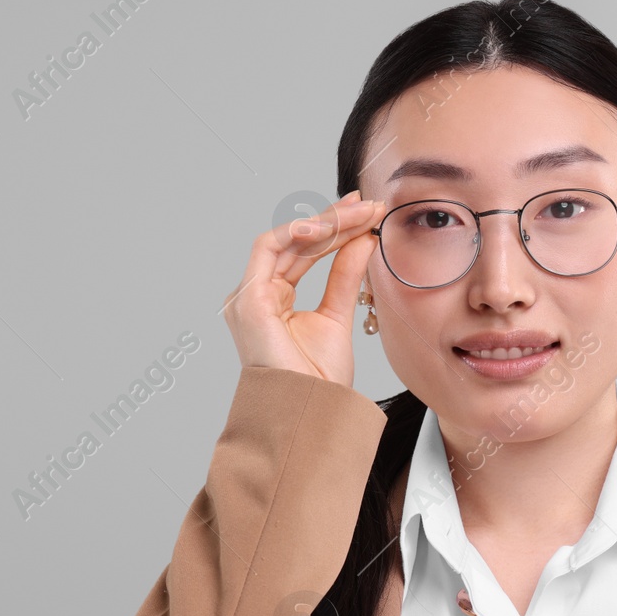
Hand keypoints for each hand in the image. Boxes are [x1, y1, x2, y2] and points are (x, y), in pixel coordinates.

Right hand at [224, 190, 386, 386]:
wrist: (311, 411)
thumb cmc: (318, 379)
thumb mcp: (338, 315)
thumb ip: (345, 275)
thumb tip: (364, 239)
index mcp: (275, 300)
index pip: (304, 251)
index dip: (335, 228)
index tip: (367, 213)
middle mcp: (257, 294)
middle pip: (296, 242)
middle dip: (334, 219)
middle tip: (369, 205)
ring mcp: (248, 297)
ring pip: (284, 240)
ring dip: (322, 222)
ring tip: (358, 213)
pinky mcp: (247, 300)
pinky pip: (267, 250)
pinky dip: (294, 233)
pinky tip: (325, 225)